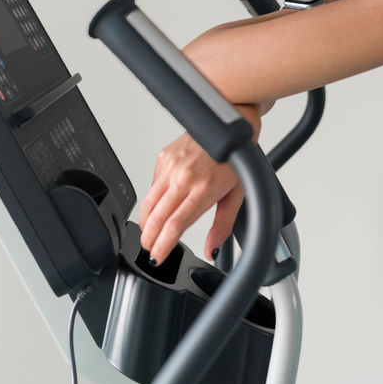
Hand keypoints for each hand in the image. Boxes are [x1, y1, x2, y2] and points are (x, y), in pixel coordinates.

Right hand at [139, 112, 256, 263]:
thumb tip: (211, 249)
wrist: (232, 126)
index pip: (175, 224)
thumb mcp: (237, 196)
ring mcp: (171, 165)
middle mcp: (184, 176)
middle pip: (156, 216)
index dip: (163, 245)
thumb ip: (223, 226)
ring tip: (149, 234)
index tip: (158, 257)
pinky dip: (153, 199)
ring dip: (145, 222)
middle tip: (149, 249)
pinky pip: (152, 184)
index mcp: (204, 189)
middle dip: (149, 238)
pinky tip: (161, 205)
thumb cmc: (237, 160)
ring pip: (148, 202)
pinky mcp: (164, 156)